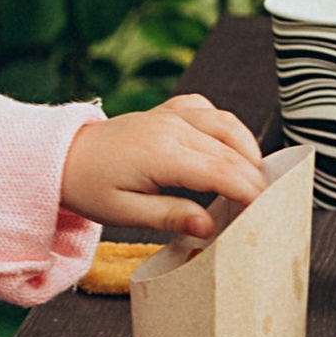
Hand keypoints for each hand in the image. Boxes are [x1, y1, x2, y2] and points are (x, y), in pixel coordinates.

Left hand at [59, 94, 267, 242]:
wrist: (62, 157)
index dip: (250, 191)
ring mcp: (170, 115)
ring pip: (225, 124)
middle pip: (230, 150)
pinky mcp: (168, 111)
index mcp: (161, 154)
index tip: (268, 210)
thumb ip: (169, 217)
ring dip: (248, 149)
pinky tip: (229, 147)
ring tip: (258, 179)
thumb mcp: (124, 213)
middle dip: (257, 177)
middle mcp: (171, 128)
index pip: (221, 171)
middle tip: (273, 203)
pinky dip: (225, 127)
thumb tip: (209, 226)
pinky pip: (207, 110)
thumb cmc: (89, 187)